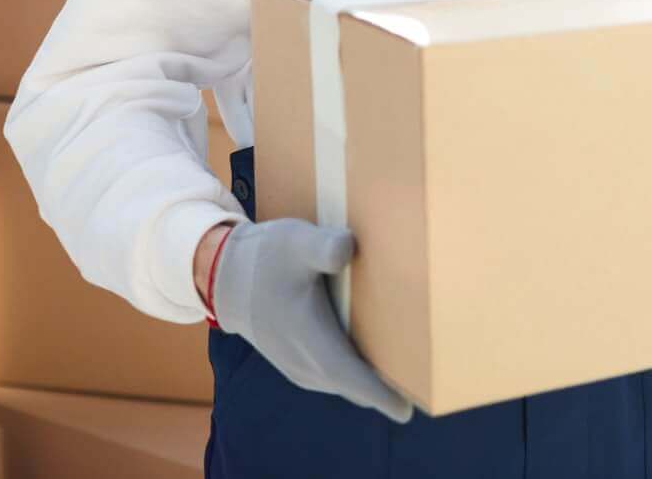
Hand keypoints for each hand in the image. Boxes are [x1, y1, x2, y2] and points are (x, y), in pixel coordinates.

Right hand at [210, 218, 413, 422]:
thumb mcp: (295, 242)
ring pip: (344, 383)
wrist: (227, 276)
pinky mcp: (298, 362)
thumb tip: (348, 248)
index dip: (379, 395)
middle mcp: (305, 362)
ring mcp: (300, 366)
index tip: (407, 410)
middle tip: (425, 385)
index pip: (350, 377)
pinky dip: (356, 375)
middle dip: (386, 389)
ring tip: (409, 373)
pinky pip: (334, 376)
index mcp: (309, 339)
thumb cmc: (266, 258)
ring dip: (371, 383)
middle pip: (355, 386)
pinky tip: (377, 360)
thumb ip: (322, 246)